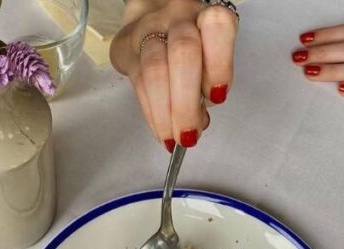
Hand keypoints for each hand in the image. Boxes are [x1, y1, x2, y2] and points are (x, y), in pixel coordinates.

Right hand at [110, 0, 237, 150]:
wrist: (148, 20)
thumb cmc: (185, 42)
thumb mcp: (207, 54)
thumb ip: (207, 82)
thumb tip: (199, 122)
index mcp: (205, 15)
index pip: (217, 27)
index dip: (219, 63)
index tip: (217, 97)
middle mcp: (177, 16)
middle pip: (183, 52)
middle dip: (186, 101)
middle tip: (189, 133)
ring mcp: (147, 30)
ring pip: (154, 70)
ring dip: (164, 112)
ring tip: (172, 137)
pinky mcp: (125, 48)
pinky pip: (137, 83)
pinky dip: (151, 112)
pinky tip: (160, 129)